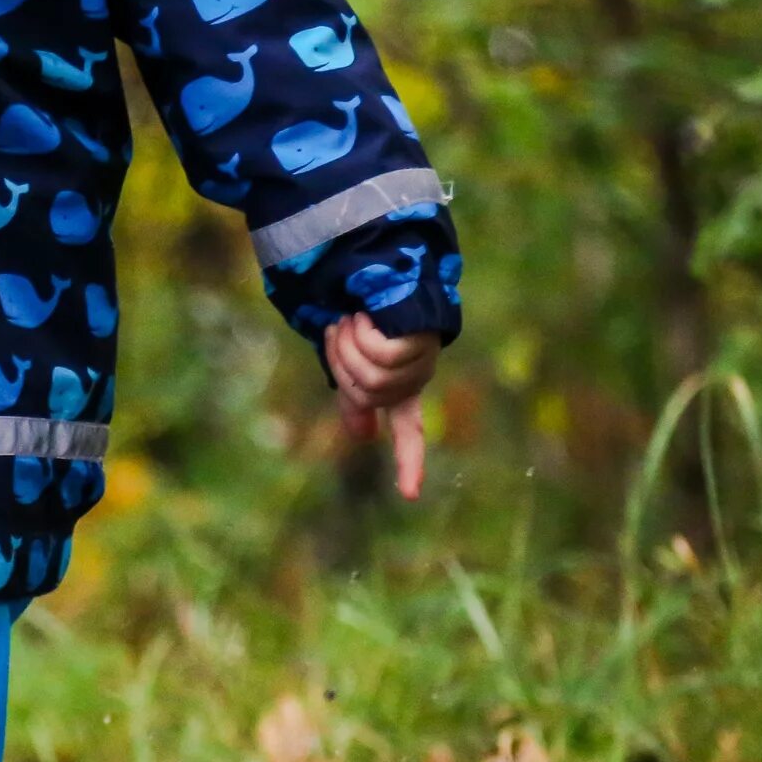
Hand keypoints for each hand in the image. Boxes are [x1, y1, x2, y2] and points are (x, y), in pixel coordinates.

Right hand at [324, 313, 441, 501]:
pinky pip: (383, 355)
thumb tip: (367, 436)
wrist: (373, 266)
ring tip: (352, 317)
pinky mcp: (423, 340)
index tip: (410, 496)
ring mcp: (422, 358)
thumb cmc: (358, 310)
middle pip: (367, 394)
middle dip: (342, 362)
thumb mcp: (350, 359)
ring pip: (374, 376)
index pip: (410, 431)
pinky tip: (367, 313)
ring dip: (349, 344)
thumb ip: (357, 395)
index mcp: (402, 386)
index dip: (409, 462)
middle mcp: (416, 376)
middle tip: (339, 328)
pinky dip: (364, 333)